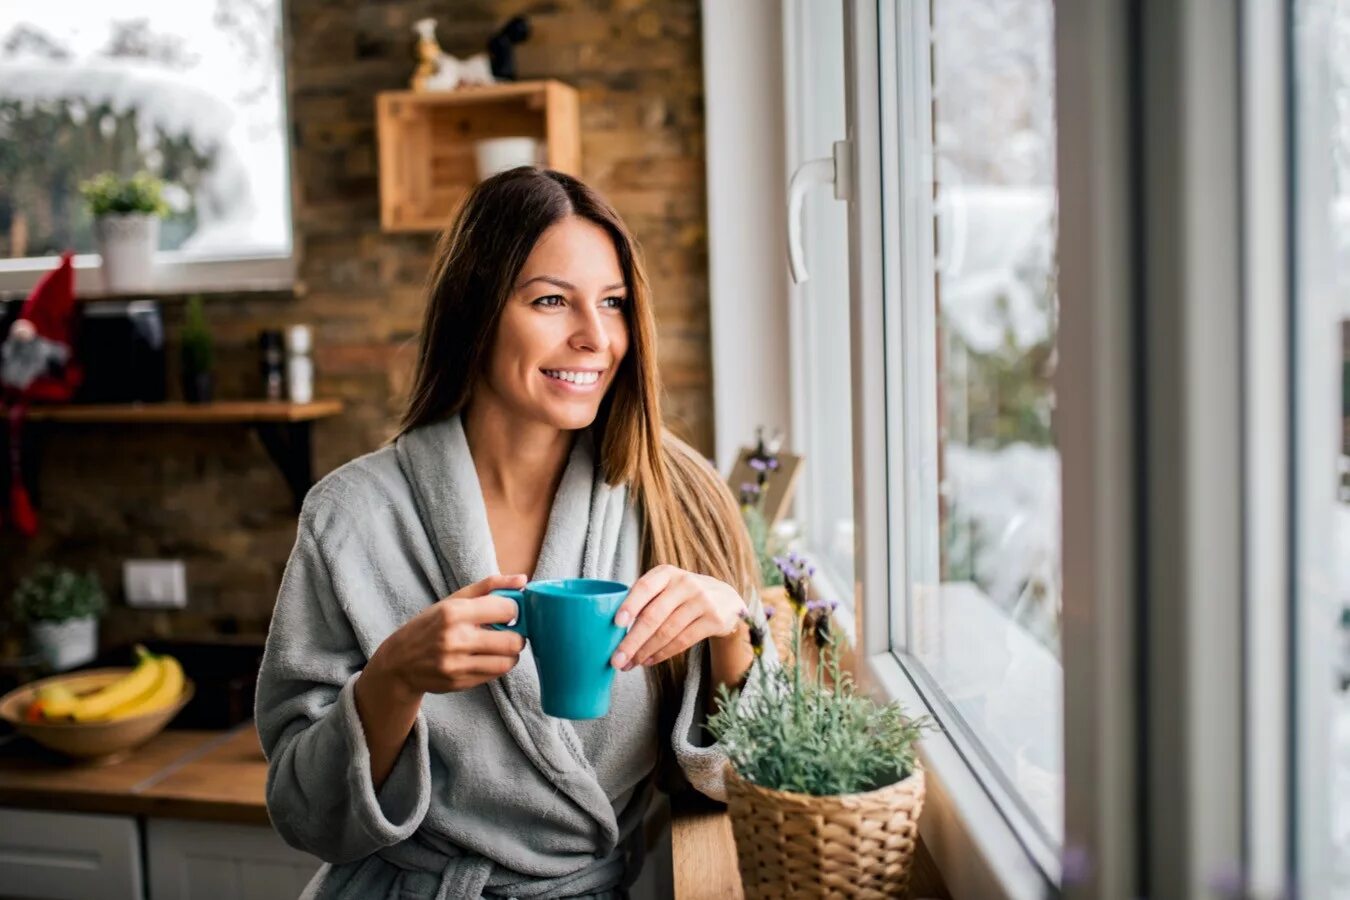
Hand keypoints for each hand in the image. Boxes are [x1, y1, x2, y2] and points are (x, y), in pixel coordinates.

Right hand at [368, 573, 527, 696]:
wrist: (398, 663)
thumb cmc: (430, 626)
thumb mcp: (453, 600)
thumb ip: (489, 586)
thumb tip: (523, 580)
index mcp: (453, 612)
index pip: (507, 609)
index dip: (513, 610)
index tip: (508, 611)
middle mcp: (455, 639)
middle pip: (513, 640)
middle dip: (517, 635)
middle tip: (509, 631)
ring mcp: (457, 664)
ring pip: (508, 661)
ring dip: (510, 653)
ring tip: (500, 646)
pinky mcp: (460, 683)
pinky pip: (495, 675)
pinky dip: (498, 665)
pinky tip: (486, 657)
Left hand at [609, 565, 746, 670]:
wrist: (726, 599)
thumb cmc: (684, 595)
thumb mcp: (668, 586)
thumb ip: (646, 599)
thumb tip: (613, 628)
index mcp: (667, 573)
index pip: (645, 587)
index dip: (630, 605)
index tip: (615, 623)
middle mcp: (685, 584)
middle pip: (653, 616)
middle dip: (632, 640)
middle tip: (616, 659)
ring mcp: (702, 601)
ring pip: (667, 632)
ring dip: (645, 651)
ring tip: (631, 663)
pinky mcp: (713, 620)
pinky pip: (682, 641)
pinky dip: (663, 654)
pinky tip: (649, 660)